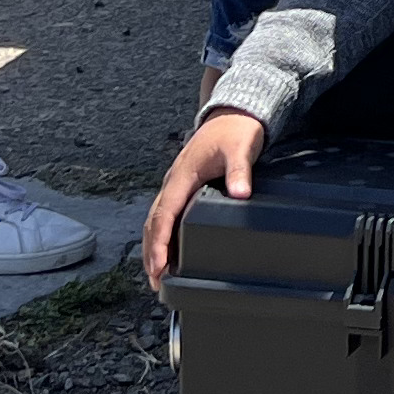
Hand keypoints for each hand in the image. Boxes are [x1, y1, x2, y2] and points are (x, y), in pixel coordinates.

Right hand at [140, 110, 267, 288]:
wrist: (234, 113)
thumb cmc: (236, 131)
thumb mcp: (241, 149)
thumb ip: (239, 172)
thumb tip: (240, 194)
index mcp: (183, 175)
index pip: (164, 215)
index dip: (159, 243)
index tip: (158, 267)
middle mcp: (174, 181)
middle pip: (154, 222)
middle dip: (151, 252)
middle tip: (155, 281)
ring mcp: (177, 184)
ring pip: (157, 219)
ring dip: (154, 246)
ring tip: (157, 273)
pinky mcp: (184, 186)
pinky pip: (167, 214)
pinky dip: (162, 234)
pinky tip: (168, 249)